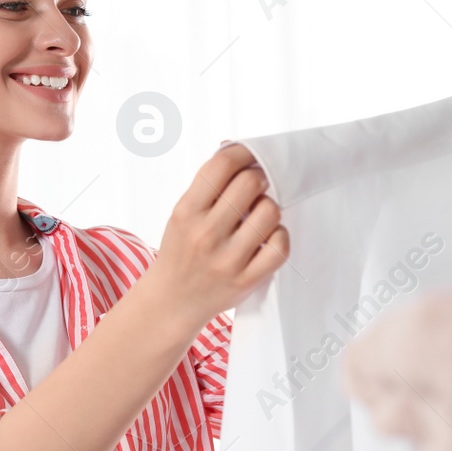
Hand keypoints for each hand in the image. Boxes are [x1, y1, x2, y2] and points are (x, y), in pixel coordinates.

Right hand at [149, 142, 288, 326]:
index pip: (221, 165)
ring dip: (269, 209)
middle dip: (258, 180)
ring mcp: (227, 259)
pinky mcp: (246, 280)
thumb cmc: (181, 251)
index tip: (249, 157)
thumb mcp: (182, 215)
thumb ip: (207, 187)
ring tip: (257, 217)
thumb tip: (236, 148)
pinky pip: (280, 245)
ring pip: (270, 211)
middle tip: (255, 190)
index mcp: (186, 212)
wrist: (171, 301)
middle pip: (251, 183)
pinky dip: (278, 237)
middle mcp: (205, 234)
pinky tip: (267, 237)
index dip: (242, 153)